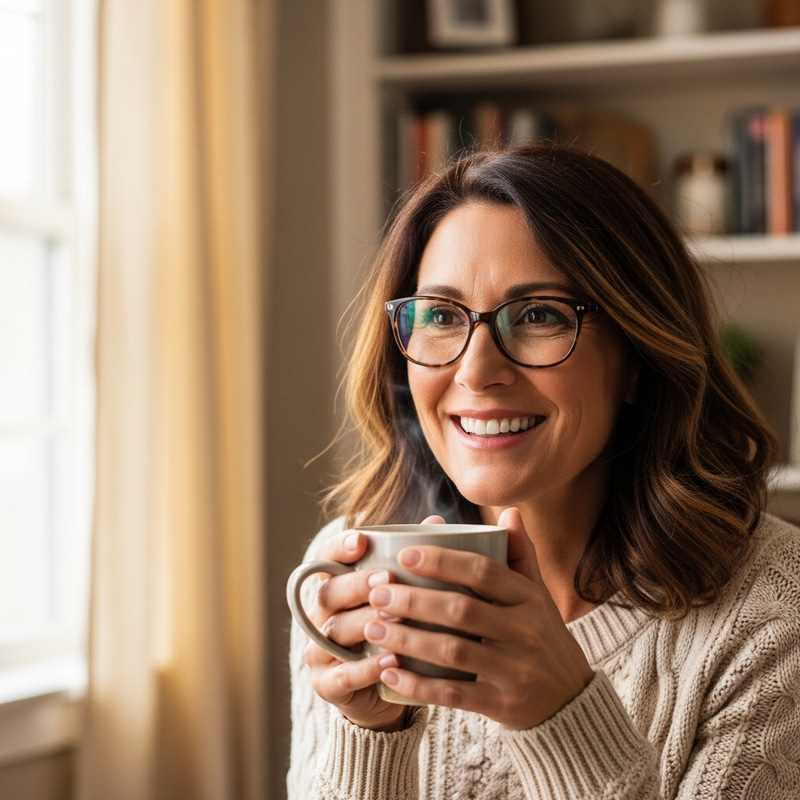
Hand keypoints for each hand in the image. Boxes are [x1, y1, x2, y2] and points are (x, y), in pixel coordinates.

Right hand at [302, 529, 406, 730]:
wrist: (386, 691)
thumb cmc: (396, 631)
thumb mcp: (403, 596)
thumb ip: (414, 561)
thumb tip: (437, 521)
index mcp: (336, 586)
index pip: (325, 559)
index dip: (339, 548)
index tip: (361, 540)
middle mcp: (320, 615)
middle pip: (329, 593)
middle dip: (356, 584)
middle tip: (385, 578)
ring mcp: (319, 651)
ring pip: (335, 631)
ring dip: (365, 623)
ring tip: (396, 619)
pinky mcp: (326, 685)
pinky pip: (342, 675)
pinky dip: (366, 668)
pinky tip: (392, 660)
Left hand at [365, 508, 594, 729]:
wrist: (571, 700)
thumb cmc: (542, 635)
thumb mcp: (537, 595)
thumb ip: (520, 554)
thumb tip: (508, 511)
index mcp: (529, 597)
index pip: (483, 571)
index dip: (443, 561)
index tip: (404, 554)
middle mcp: (525, 631)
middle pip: (461, 610)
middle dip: (414, 600)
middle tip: (377, 593)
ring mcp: (515, 670)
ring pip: (452, 651)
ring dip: (408, 640)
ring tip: (374, 627)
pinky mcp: (503, 704)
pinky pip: (454, 694)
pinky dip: (418, 685)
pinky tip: (389, 672)